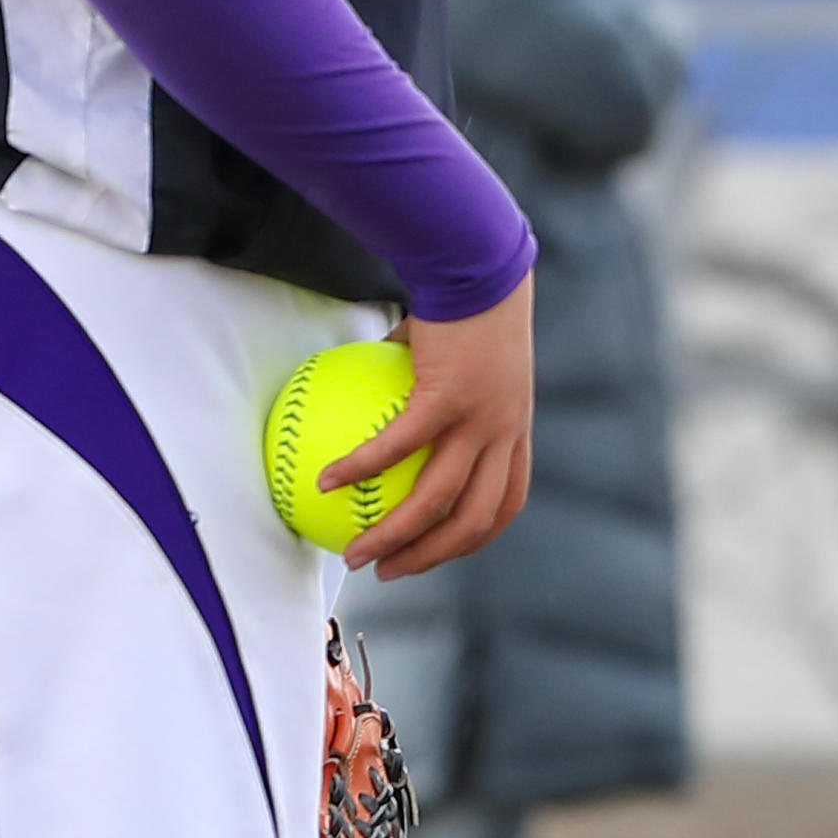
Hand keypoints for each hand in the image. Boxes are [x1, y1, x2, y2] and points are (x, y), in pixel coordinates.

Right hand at [337, 279, 534, 580]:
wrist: (480, 265)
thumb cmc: (468, 305)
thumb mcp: (464, 359)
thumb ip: (438, 392)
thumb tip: (389, 406)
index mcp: (512, 429)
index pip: (505, 501)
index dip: (475, 536)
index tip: (439, 553)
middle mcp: (503, 432)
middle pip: (472, 519)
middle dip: (431, 557)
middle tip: (389, 572)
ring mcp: (480, 417)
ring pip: (436, 499)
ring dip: (392, 535)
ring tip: (354, 552)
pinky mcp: (449, 396)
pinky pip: (396, 446)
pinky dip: (361, 468)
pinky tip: (325, 481)